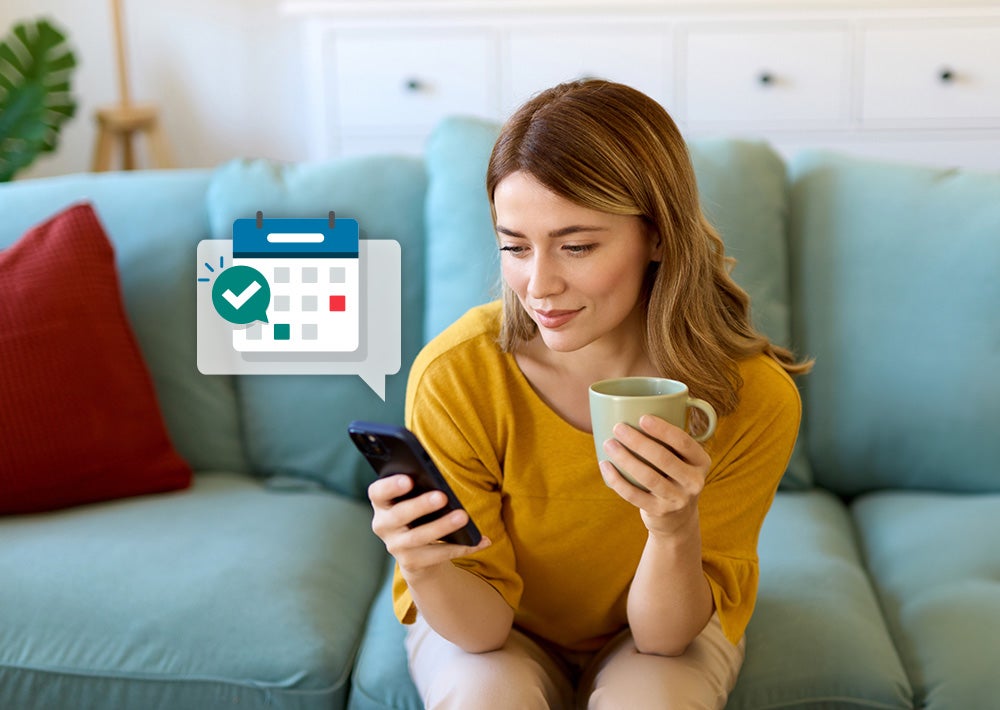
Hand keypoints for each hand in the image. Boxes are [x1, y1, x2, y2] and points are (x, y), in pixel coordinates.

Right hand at [368, 474, 489, 576]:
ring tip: (462, 516)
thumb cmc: (417, 514)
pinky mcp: (411, 563)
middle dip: (421, 505)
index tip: (408, 479)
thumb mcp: (413, 499)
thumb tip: (444, 488)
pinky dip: (462, 547)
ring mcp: (396, 546)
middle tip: (442, 496)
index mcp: (382, 503)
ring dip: (442, 526)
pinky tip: (480, 541)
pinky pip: (438, 555)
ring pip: (419, 537)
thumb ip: (420, 489)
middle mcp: (383, 525)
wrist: (415, 552)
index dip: (390, 486)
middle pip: (399, 515)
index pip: (377, 492)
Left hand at [599, 415, 710, 535]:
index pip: (684, 442)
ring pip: (648, 477)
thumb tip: (636, 405)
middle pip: (664, 458)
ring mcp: (677, 500)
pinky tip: (605, 466)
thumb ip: (670, 438)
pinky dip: (617, 480)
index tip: (642, 417)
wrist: (678, 519)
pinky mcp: (659, 512)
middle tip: (618, 427)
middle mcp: (694, 482)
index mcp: (701, 462)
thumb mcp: (683, 459)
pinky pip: (634, 495)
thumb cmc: (673, 475)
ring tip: (609, 443)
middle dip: (638, 441)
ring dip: (625, 459)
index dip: (663, 429)